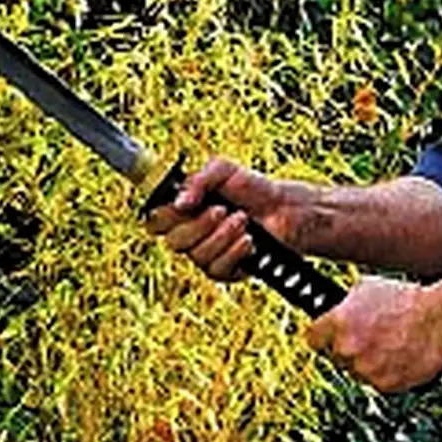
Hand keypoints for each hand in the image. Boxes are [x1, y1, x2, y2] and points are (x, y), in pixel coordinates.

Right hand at [142, 157, 289, 281]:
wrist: (284, 208)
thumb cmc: (253, 188)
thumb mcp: (224, 171)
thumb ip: (198, 180)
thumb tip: (179, 202)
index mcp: (183, 210)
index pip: (156, 221)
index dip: (164, 216)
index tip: (184, 206)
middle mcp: (191, 234)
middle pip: (174, 241)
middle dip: (200, 224)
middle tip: (223, 210)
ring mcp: (206, 254)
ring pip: (197, 255)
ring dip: (223, 235)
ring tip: (243, 220)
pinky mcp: (225, 270)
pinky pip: (218, 268)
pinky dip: (235, 251)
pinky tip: (249, 240)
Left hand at [306, 276, 441, 392]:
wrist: (439, 320)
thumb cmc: (406, 300)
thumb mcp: (367, 288)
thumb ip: (344, 305)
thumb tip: (332, 309)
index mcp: (338, 323)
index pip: (312, 338)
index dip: (321, 336)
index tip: (326, 336)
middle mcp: (347, 349)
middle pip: (335, 356)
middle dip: (346, 348)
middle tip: (367, 337)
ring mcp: (365, 369)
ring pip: (356, 371)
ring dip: (366, 362)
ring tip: (388, 345)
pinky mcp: (383, 385)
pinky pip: (376, 381)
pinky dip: (384, 373)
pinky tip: (398, 356)